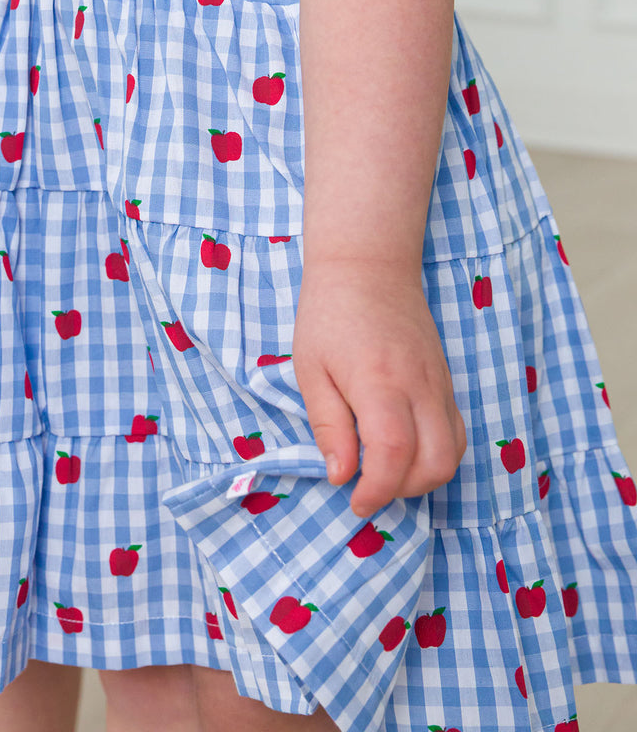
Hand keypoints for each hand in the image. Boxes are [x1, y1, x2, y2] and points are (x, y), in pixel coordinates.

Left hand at [292, 262, 466, 518]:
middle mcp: (419, 386)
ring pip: (454, 452)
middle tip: (367, 487)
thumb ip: (328, 425)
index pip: (394, 454)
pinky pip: (456, 431)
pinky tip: (406, 449)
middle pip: (436, 463)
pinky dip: (438, 453)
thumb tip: (341, 475)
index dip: (378, 489)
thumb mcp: (310, 368)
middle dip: (403, 490)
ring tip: (385, 471)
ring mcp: (438, 383)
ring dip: (424, 477)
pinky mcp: (445, 380)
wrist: (367, 265)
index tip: (355, 501)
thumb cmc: (330, 314)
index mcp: (379, 382)